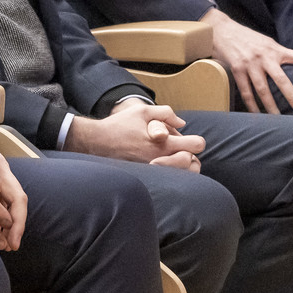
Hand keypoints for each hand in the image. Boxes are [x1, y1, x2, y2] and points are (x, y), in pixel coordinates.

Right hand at [69, 101, 203, 171]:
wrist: (96, 142)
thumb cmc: (119, 125)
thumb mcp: (142, 111)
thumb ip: (166, 113)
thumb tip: (182, 124)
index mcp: (163, 144)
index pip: (195, 146)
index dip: (196, 141)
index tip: (190, 140)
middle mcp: (160, 160)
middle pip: (193, 165)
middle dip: (191, 156)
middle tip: (183, 151)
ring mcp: (153, 171)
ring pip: (182, 176)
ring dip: (183, 167)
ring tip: (175, 159)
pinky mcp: (146, 177)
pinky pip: (167, 180)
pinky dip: (171, 174)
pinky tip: (164, 166)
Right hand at [202, 9, 292, 113]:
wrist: (221, 29)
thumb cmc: (245, 37)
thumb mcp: (264, 42)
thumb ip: (276, 54)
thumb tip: (288, 67)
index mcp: (274, 49)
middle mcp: (264, 56)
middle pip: (280, 79)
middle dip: (291, 95)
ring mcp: (250, 63)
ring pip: (262, 89)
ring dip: (270, 105)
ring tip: (277, 117)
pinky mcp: (237, 69)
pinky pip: (245, 90)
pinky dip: (251, 104)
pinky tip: (256, 113)